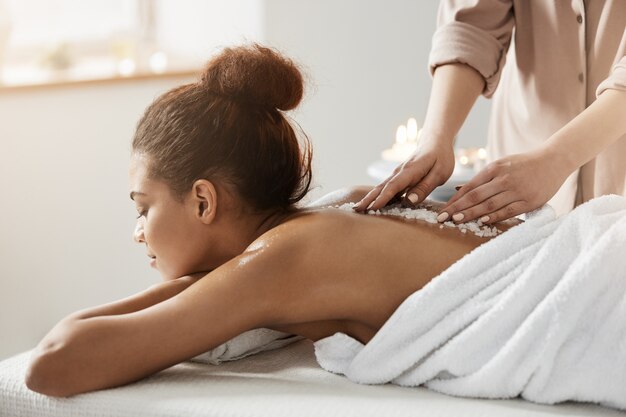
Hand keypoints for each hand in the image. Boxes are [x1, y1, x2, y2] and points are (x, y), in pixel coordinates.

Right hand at [353, 140, 454, 211]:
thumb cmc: (440, 158)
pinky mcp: (399, 177)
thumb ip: (425, 187)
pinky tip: (371, 203)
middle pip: (381, 187)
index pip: (393, 186)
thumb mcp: (440, 173)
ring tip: (358, 208)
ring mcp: (397, 174)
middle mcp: (400, 172)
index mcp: (410, 171)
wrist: (435, 141)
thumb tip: (409, 200)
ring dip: (369, 197)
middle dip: (368, 199)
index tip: (373, 208)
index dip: (383, 198)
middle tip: (356, 209)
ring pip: (381, 187)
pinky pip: (386, 187)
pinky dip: (376, 194)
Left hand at [437, 149, 568, 223]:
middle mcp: (504, 179)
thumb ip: (481, 179)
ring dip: (472, 214)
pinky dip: (494, 217)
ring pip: (490, 205)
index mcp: (495, 169)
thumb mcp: (501, 165)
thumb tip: (459, 190)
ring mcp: (517, 190)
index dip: (455, 200)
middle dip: (457, 209)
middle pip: (476, 197)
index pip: (470, 187)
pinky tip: (482, 222)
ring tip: (457, 221)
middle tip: (442, 218)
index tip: (442, 210)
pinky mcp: (529, 201)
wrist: (554, 160)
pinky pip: (509, 211)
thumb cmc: (523, 165)